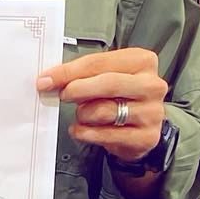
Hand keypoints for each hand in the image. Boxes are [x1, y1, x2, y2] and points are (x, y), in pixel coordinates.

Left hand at [36, 47, 168, 165]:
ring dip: (83, 114)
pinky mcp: (146, 137)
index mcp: (142, 61)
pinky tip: (82, 129)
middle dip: (77, 89)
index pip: (100, 62)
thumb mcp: (104, 77)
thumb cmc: (118, 97)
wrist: (139, 129)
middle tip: (63, 95)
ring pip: (105, 111)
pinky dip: (86, 132)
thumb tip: (49, 79)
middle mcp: (152, 85)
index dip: (69, 71)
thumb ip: (81, 75)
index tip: (47, 79)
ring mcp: (152, 112)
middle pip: (107, 83)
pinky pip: (106, 135)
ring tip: (82, 115)